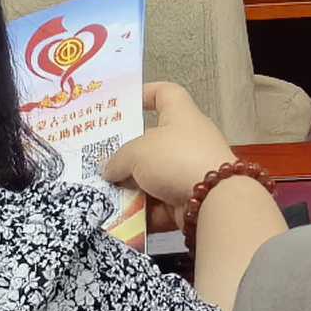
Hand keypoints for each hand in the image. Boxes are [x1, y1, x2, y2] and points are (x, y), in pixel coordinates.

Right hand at [101, 81, 237, 220]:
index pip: (166, 93)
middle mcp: (187, 140)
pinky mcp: (188, 199)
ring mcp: (189, 171)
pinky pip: (158, 204)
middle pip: (152, 142)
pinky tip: (116, 217)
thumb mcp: (138, 151)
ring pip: (152, 177)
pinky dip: (141, 211)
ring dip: (129, 187)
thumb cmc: (177, 159)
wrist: (213, 199)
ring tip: (100, 193)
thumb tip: (109, 169)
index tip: (123, 103)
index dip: (146, 93)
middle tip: (97, 163)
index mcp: (181, 115)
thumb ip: (118, 158)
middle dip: (126, 154)